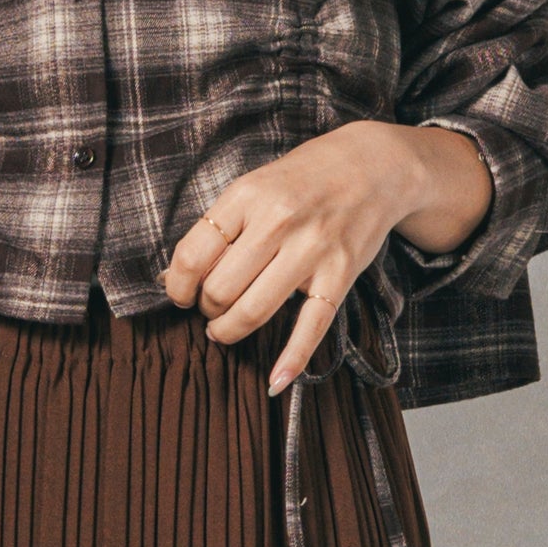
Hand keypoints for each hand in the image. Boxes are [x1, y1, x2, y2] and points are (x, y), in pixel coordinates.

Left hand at [158, 121, 490, 393]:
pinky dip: (292, 359)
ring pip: (253, 310)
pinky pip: (311, 326)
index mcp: (247, 196)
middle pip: (219, 289)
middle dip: (207, 308)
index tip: (181, 295)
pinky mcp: (340, 273)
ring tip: (225, 330)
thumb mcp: (254, 187)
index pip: (192, 255)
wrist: (374, 165)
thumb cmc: (304, 179)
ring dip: (229, 331)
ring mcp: (312, 249)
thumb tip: (173, 276)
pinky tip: (276, 380)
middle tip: (211, 307)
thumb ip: (219, 227)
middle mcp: (278, 221)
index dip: (178, 286)